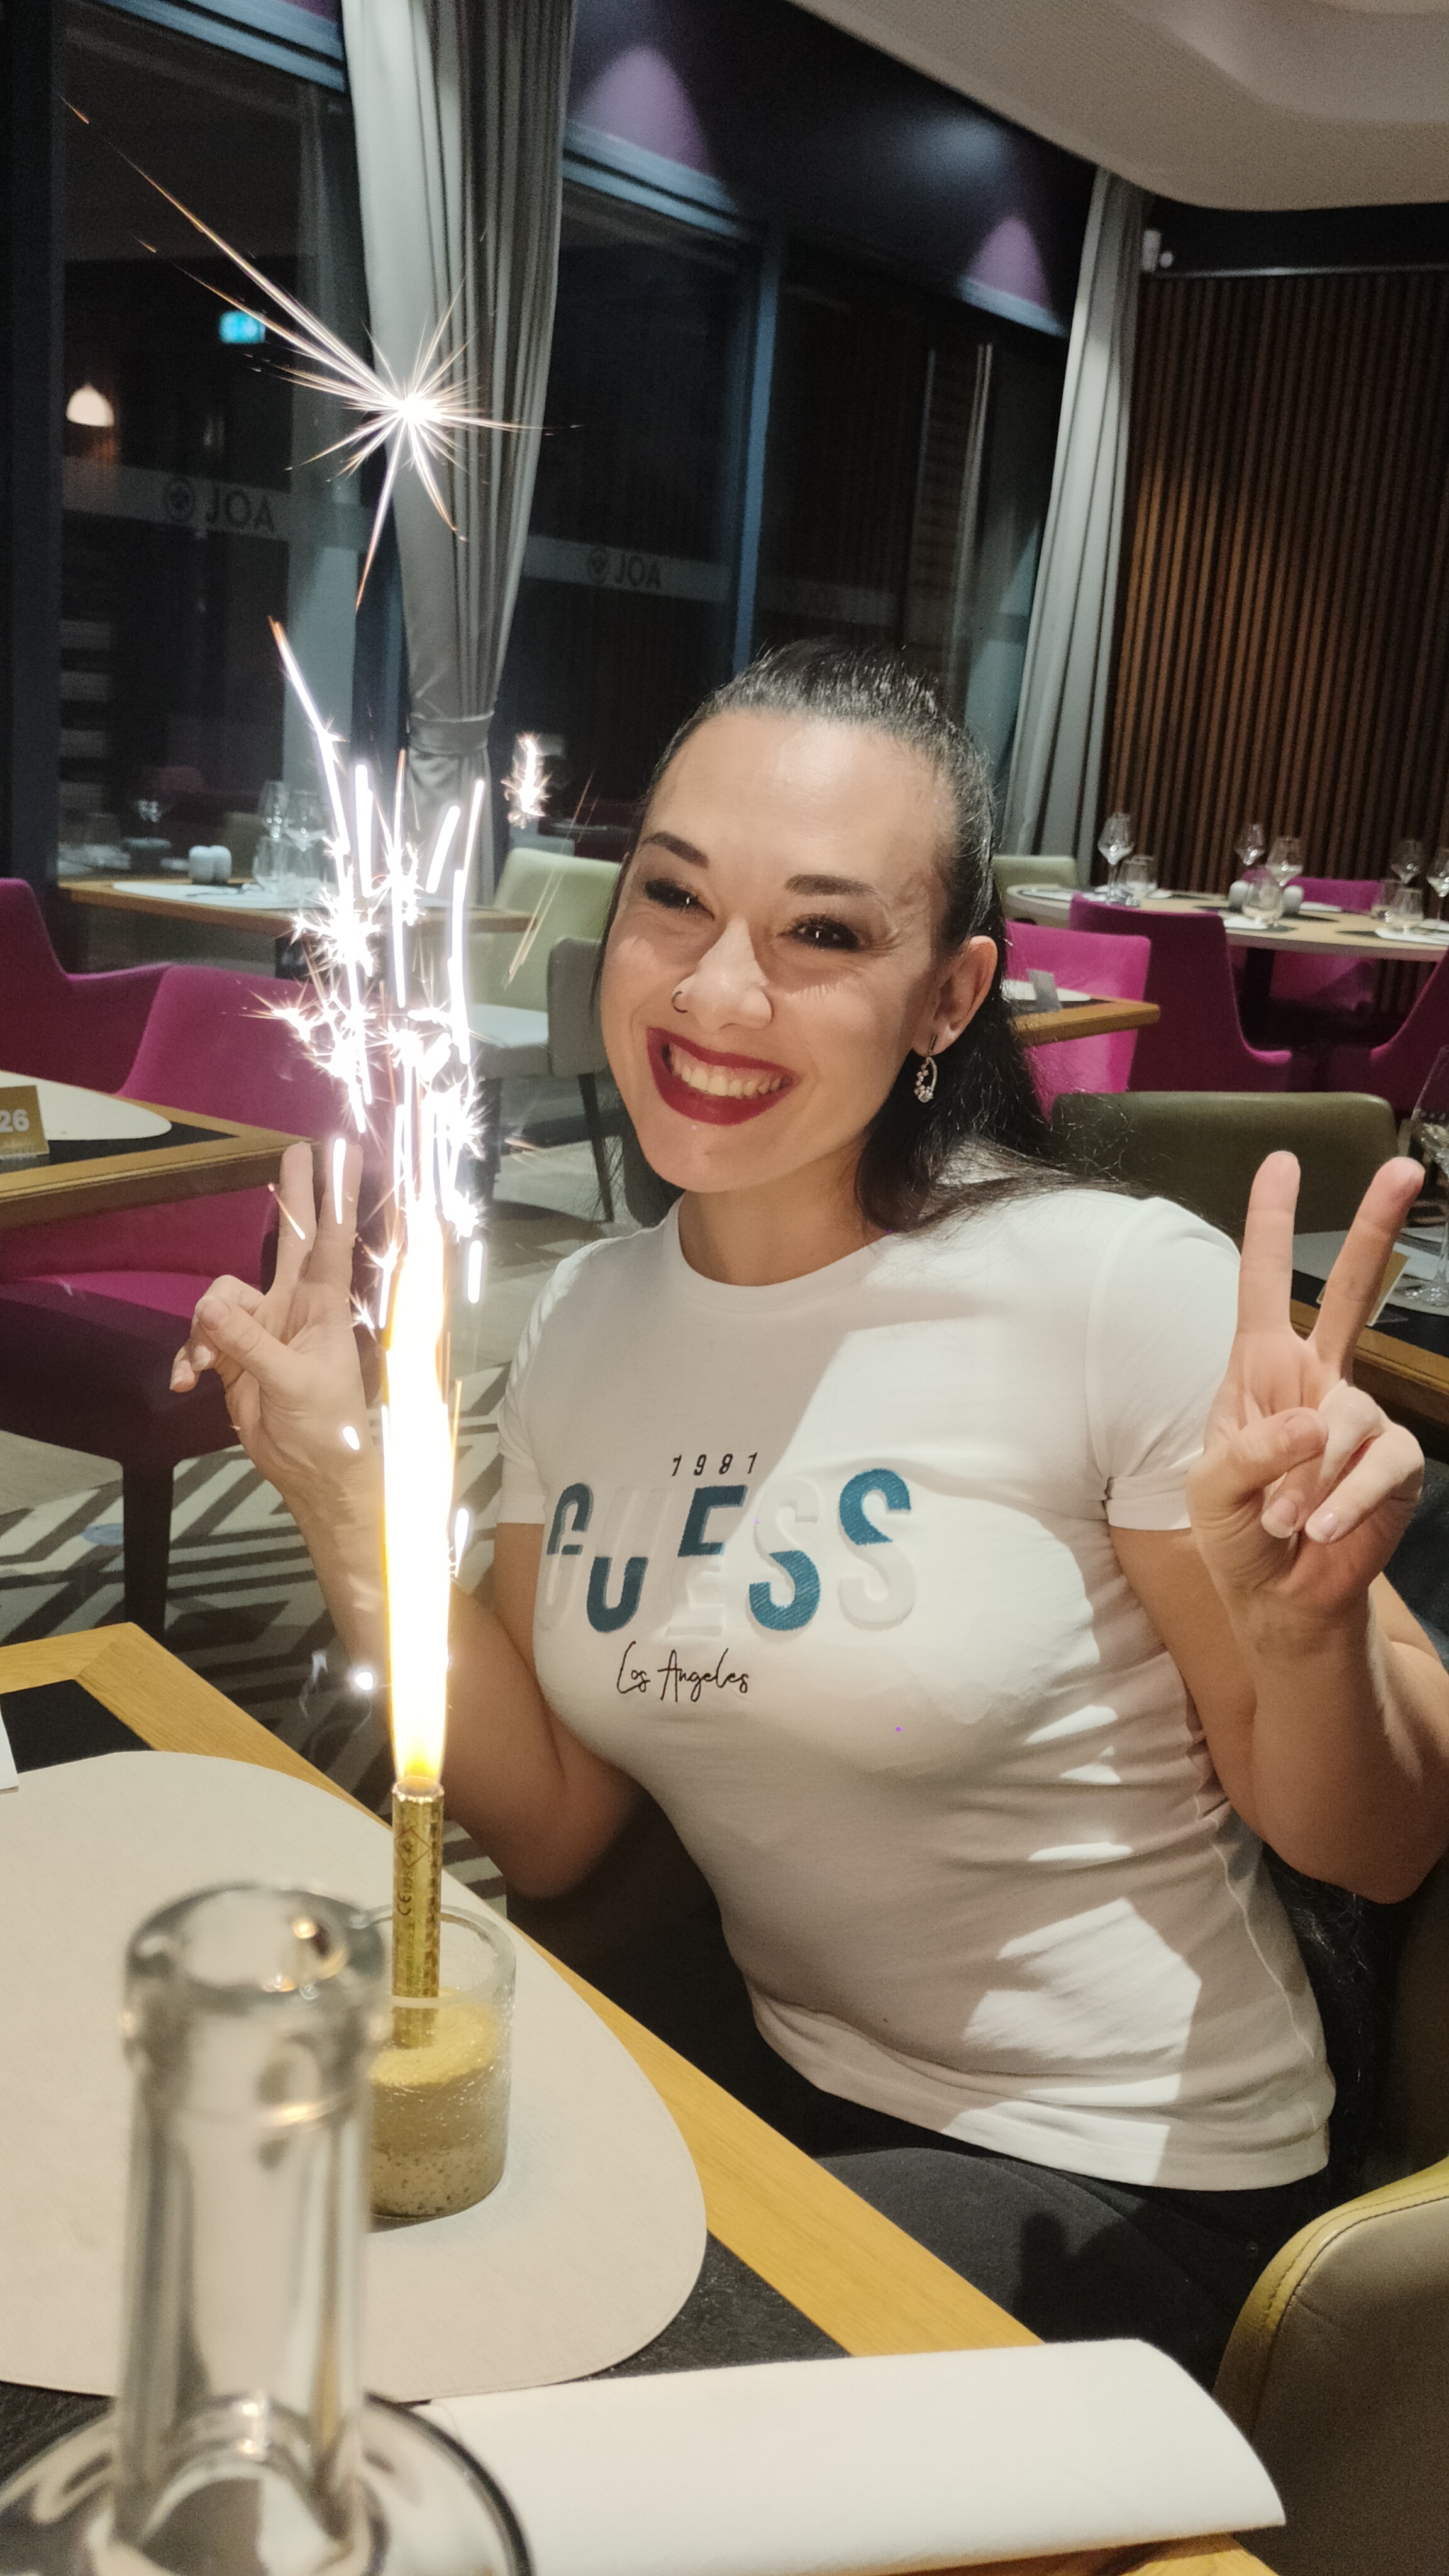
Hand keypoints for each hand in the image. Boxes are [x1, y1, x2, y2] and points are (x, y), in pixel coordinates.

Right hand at [170, 1137, 375, 1516]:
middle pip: (285, 1240)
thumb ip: (249, 1346)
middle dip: (288, 1199)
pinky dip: (187, 1358)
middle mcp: (291, 1307)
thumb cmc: (326, 1426)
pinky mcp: (233, 1357)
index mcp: (321, 1306)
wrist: (311, 1473)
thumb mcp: (292, 1384)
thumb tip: (207, 1310)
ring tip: (202, 1367)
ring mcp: (260, 1329)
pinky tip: (185, 1383)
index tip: (338, 1156)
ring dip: (203, 1330)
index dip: (332, 1199)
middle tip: (291, 1153)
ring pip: (218, 1300)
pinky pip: (200, 1340)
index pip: (330, 1242)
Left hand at [1188, 1151, 1425, 1627]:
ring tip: (1287, 1519)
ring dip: (1314, 1474)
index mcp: (1259, 1371)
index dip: (1269, 1223)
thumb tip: (1315, 1423)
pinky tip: (1322, 1527)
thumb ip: (1253, 1454)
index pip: (1261, 1283)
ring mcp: (1358, 1419)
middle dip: (1373, 1229)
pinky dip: (1347, 1497)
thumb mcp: (1214, 1492)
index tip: (1280, 1162)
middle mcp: (1315, 1380)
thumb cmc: (1239, 1533)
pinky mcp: (1394, 1464)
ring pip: (1351, 1414)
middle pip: (1348, 1292)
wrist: (1280, 1598)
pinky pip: (1382, 1462)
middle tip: (1404, 1170)